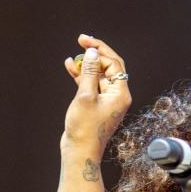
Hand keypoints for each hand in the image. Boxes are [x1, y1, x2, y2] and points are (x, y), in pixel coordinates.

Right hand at [61, 33, 131, 155]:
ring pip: (98, 75)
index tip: (84, 42)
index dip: (99, 50)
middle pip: (109, 66)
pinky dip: (81, 76)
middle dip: (95, 53)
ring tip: (73, 56)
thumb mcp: (85, 96)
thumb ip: (89, 72)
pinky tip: (70, 66)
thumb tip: (92, 53)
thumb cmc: (84, 128)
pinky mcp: (96, 104)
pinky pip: (91, 85)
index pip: (114, 64)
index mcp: (120, 94)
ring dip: (85, 65)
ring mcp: (106, 100)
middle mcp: (116, 96)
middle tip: (81, 40)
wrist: (80, 151)